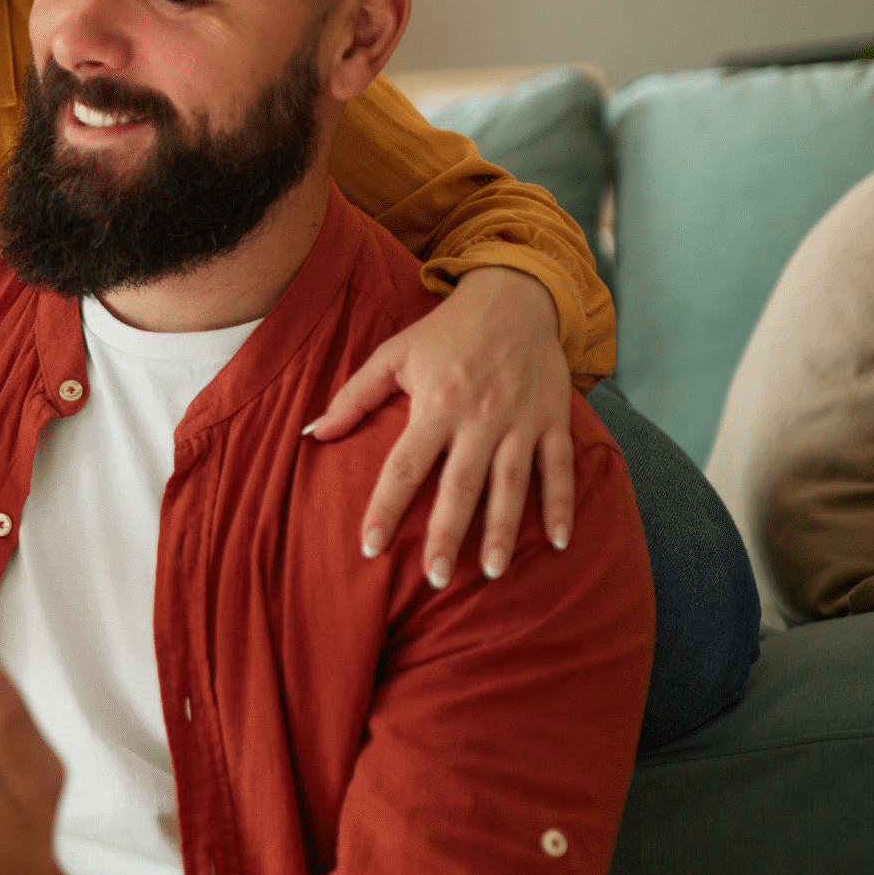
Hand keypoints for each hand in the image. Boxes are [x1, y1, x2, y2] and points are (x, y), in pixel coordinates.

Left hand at [304, 265, 574, 582]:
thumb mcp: (393, 353)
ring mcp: (519, 421)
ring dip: (504, 530)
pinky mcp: (552, 420)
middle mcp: (479, 417)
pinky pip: (559, 468)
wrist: (515, 295)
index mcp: (436, 404)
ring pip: (511, 484)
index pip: (405, 466)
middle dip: (448, 535)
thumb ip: (353, 396)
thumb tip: (312, 434)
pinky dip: (561, 505)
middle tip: (437, 579)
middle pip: (460, 485)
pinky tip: (560, 543)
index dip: (386, 507)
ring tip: (494, 572)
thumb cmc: (446, 331)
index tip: (370, 546)